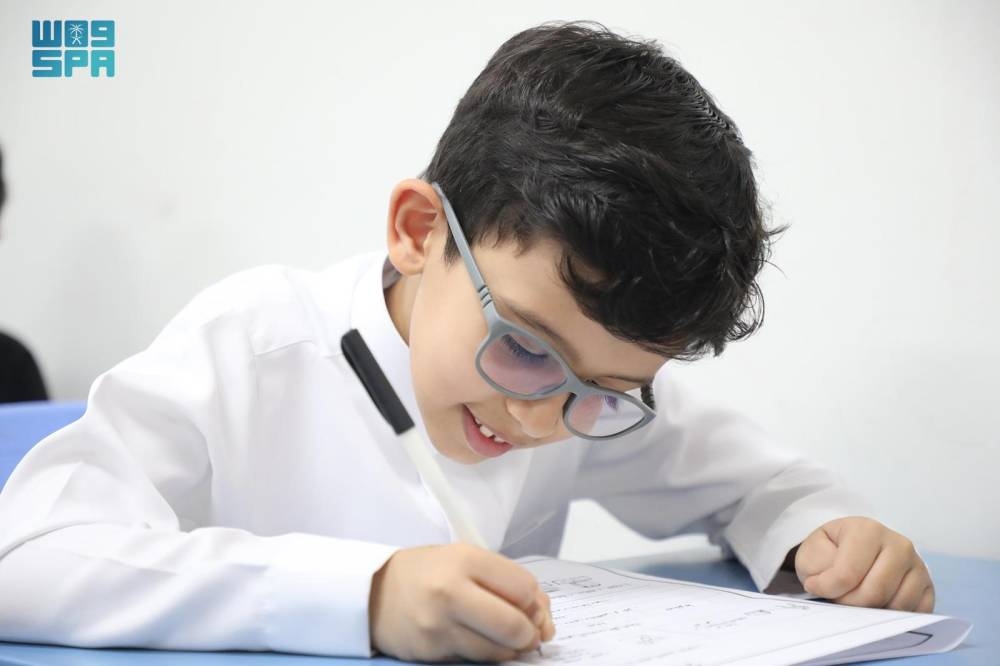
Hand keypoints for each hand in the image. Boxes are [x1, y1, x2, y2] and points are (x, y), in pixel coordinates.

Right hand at [368, 542, 554, 661]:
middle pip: (514, 625)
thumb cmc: (426, 572)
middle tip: (529, 633)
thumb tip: (543, 616)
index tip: (532, 606)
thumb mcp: (464, 559)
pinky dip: (486, 654)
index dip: (536, 601)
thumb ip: (504, 580)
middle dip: (530, 634)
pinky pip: (474, 661)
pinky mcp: (431, 652)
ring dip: (510, 649)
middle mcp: (451, 591)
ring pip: (497, 651)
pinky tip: (479, 641)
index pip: (523, 587)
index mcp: (465, 559)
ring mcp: (439, 626)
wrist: (373, 592)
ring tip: (504, 637)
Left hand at [794, 516, 934, 611]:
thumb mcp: (813, 551)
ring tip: (856, 600)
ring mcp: (918, 566)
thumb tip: (830, 586)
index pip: (848, 573)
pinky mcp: (928, 587)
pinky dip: (894, 618)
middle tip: (837, 598)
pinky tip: (876, 606)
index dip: (827, 588)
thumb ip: (818, 566)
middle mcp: (900, 545)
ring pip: (897, 606)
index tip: (814, 586)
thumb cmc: (831, 551)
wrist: (850, 550)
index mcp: (868, 530)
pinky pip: (915, 614)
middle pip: (875, 592)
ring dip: (872, 612)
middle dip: (850, 604)